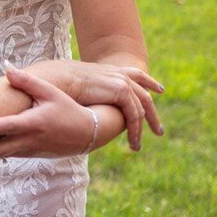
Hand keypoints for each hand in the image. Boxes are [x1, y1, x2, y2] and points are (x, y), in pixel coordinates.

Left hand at [0, 65, 101, 168]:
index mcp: (33, 123)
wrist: (88, 133)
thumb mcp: (50, 92)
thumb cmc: (67, 108)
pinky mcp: (31, 154)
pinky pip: (9, 155)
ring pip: (2, 155)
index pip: (8, 126)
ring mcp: (30, 150)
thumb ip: (26, 81)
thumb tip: (6, 66)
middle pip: (0, 150)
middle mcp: (29, 140)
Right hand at [22, 58, 163, 150]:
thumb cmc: (58, 83)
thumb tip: (78, 103)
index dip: (148, 82)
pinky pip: (134, 115)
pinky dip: (135, 131)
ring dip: (142, 128)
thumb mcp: (76, 86)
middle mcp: (119, 74)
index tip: (159, 90)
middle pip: (144, 94)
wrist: (56, 79)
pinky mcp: (121, 92)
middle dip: (152, 113)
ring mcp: (122, 82)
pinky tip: (133, 143)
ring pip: (142, 108)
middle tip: (158, 130)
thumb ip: (85, 93)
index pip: (135, 74)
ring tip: (137, 146)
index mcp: (109, 70)